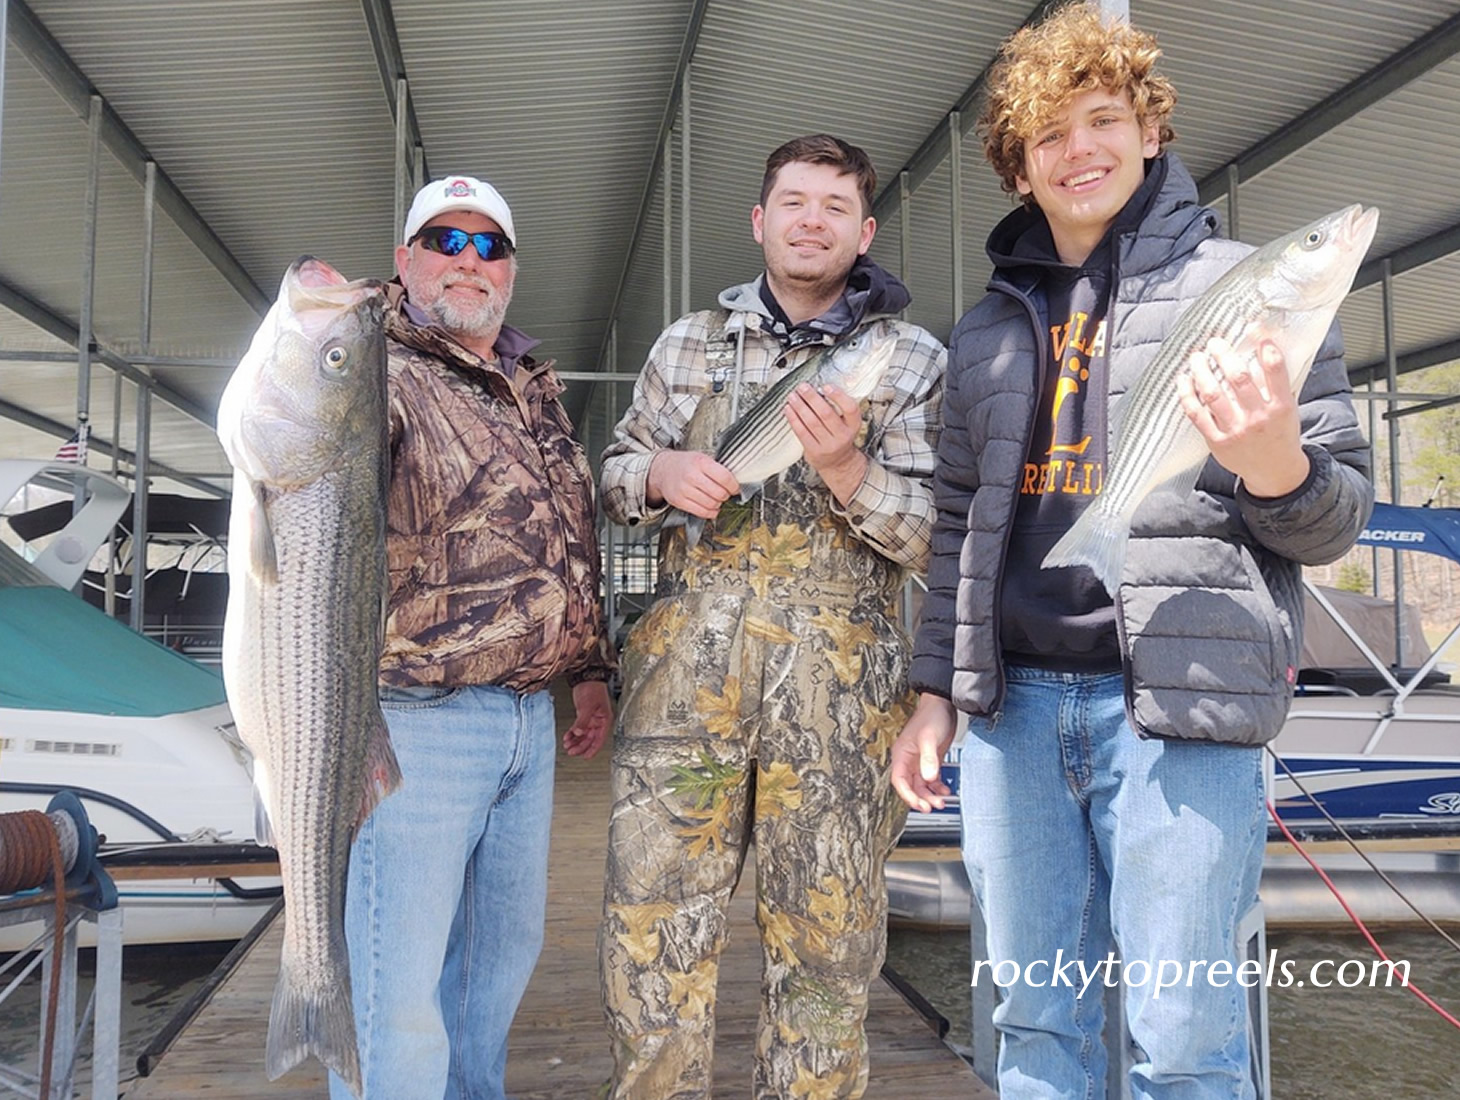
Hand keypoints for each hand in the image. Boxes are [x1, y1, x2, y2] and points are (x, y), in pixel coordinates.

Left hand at [563, 679, 611, 757]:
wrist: (587, 677)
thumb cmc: (593, 688)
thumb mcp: (588, 706)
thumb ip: (583, 721)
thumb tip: (578, 733)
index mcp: (604, 720)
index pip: (599, 739)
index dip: (593, 749)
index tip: (586, 756)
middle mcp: (598, 721)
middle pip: (590, 739)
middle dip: (580, 746)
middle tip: (572, 752)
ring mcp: (591, 719)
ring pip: (583, 735)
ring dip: (575, 741)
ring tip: (567, 746)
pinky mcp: (583, 716)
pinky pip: (578, 728)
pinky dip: (572, 733)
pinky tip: (567, 737)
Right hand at [646, 450, 739, 518]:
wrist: (663, 470)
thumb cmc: (685, 464)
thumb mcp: (701, 458)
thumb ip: (717, 468)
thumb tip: (735, 482)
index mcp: (700, 462)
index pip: (724, 477)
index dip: (734, 486)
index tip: (735, 488)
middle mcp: (691, 475)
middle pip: (719, 493)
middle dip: (726, 495)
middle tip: (726, 493)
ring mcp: (684, 490)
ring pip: (711, 504)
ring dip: (718, 504)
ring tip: (717, 499)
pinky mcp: (679, 501)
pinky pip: (701, 512)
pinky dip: (711, 512)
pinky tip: (712, 507)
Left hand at [784, 383, 868, 503]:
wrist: (838, 462)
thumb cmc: (839, 435)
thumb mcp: (846, 422)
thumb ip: (838, 406)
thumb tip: (818, 387)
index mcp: (854, 424)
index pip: (850, 408)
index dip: (838, 396)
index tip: (826, 386)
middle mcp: (843, 436)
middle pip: (826, 414)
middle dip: (812, 398)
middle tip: (802, 387)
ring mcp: (828, 445)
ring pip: (812, 422)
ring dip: (800, 407)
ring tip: (792, 396)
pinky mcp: (814, 451)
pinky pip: (802, 432)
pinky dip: (793, 419)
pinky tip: (788, 409)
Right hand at [889, 693, 957, 812]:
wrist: (943, 704)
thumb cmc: (932, 716)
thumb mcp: (929, 738)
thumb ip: (928, 759)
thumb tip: (928, 778)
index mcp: (902, 754)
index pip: (899, 781)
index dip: (907, 795)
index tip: (919, 804)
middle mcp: (909, 760)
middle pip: (910, 786)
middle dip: (920, 798)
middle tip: (931, 807)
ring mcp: (920, 760)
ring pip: (921, 785)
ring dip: (929, 795)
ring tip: (941, 802)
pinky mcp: (931, 759)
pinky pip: (931, 779)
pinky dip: (937, 787)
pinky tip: (945, 790)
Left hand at [1177, 337, 1309, 497]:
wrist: (1275, 471)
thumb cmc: (1280, 432)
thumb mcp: (1288, 408)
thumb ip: (1276, 383)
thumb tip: (1262, 347)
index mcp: (1281, 406)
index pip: (1275, 370)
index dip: (1266, 348)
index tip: (1255, 332)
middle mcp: (1258, 418)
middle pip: (1238, 378)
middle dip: (1223, 355)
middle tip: (1214, 342)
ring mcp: (1236, 430)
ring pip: (1213, 394)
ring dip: (1201, 371)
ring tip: (1196, 356)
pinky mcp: (1217, 441)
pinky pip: (1197, 414)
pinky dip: (1187, 395)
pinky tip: (1183, 380)